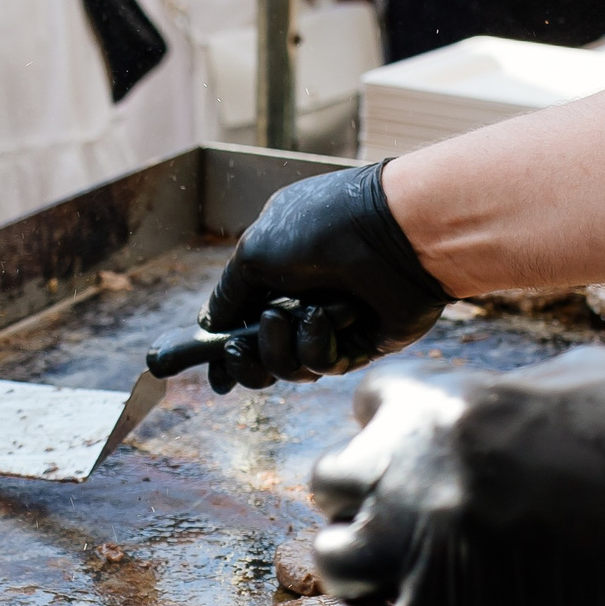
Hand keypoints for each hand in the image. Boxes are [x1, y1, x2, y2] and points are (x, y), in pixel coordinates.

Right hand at [199, 161, 449, 391]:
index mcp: (276, 270)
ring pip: (290, 366)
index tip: (214, 375)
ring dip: (282, 348)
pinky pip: (325, 364)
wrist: (395, 234)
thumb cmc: (323, 229)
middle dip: (247, 360)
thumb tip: (209, 328)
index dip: (225, 350)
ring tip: (291, 317)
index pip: (242, 320)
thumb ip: (228, 295)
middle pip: (262, 355)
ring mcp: (333, 325)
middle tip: (241, 349)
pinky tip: (331, 317)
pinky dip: (320, 344)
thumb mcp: (254, 252)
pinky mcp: (362, 345)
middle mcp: (303, 298)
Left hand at [310, 349, 604, 605]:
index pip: (369, 409)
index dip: (395, 434)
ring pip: (333, 560)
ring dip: (369, 568)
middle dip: (367, 499)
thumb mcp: (583, 379)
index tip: (425, 462)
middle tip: (415, 523)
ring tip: (417, 577)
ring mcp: (425, 553)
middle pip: (332, 483)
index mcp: (451, 405)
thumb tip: (478, 406)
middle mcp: (418, 474)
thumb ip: (505, 394)